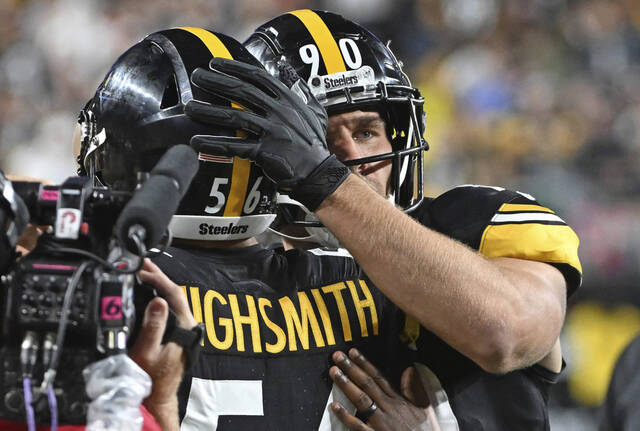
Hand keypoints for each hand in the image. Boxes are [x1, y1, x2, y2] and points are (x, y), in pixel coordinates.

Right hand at [129, 259, 196, 430]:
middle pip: (174, 294)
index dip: (158, 278)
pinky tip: (149, 295)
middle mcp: (187, 325)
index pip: (173, 293)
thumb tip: (157, 300)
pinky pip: (169, 309)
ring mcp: (183, 329)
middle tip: (143, 264)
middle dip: (159, 277)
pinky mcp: (177, 333)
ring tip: (144, 274)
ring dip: (159, 286)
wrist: (156, 397)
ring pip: (172, 301)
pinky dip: (158, 298)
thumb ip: (153, 325)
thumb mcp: (147, 350)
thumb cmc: (150, 378)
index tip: (143, 269)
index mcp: (183, 325)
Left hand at [185, 58, 348, 209]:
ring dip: (209, 111)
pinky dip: (214, 144)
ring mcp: (272, 132)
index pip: (258, 77)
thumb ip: (301, 91)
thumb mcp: (314, 112)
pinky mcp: (265, 152)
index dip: (235, 68)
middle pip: (242, 92)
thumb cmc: (314, 143)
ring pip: (235, 116)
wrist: (319, 172)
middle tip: (196, 77)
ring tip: (190, 108)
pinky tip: (197, 142)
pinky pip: (235, 146)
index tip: (216, 64)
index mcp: (289, 100)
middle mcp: (280, 112)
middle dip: (216, 82)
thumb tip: (288, 71)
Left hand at [329, 348, 439, 430]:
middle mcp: (389, 408)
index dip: (364, 364)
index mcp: (399, 401)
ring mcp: (381, 423)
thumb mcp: (424, 409)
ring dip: (346, 385)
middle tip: (337, 356)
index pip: (379, 377)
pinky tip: (335, 406)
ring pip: (361, 400)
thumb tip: (409, 370)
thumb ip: (413, 390)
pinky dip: (346, 416)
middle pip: (367, 384)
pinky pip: (358, 426)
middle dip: (351, 368)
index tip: (353, 352)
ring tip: (334, 372)